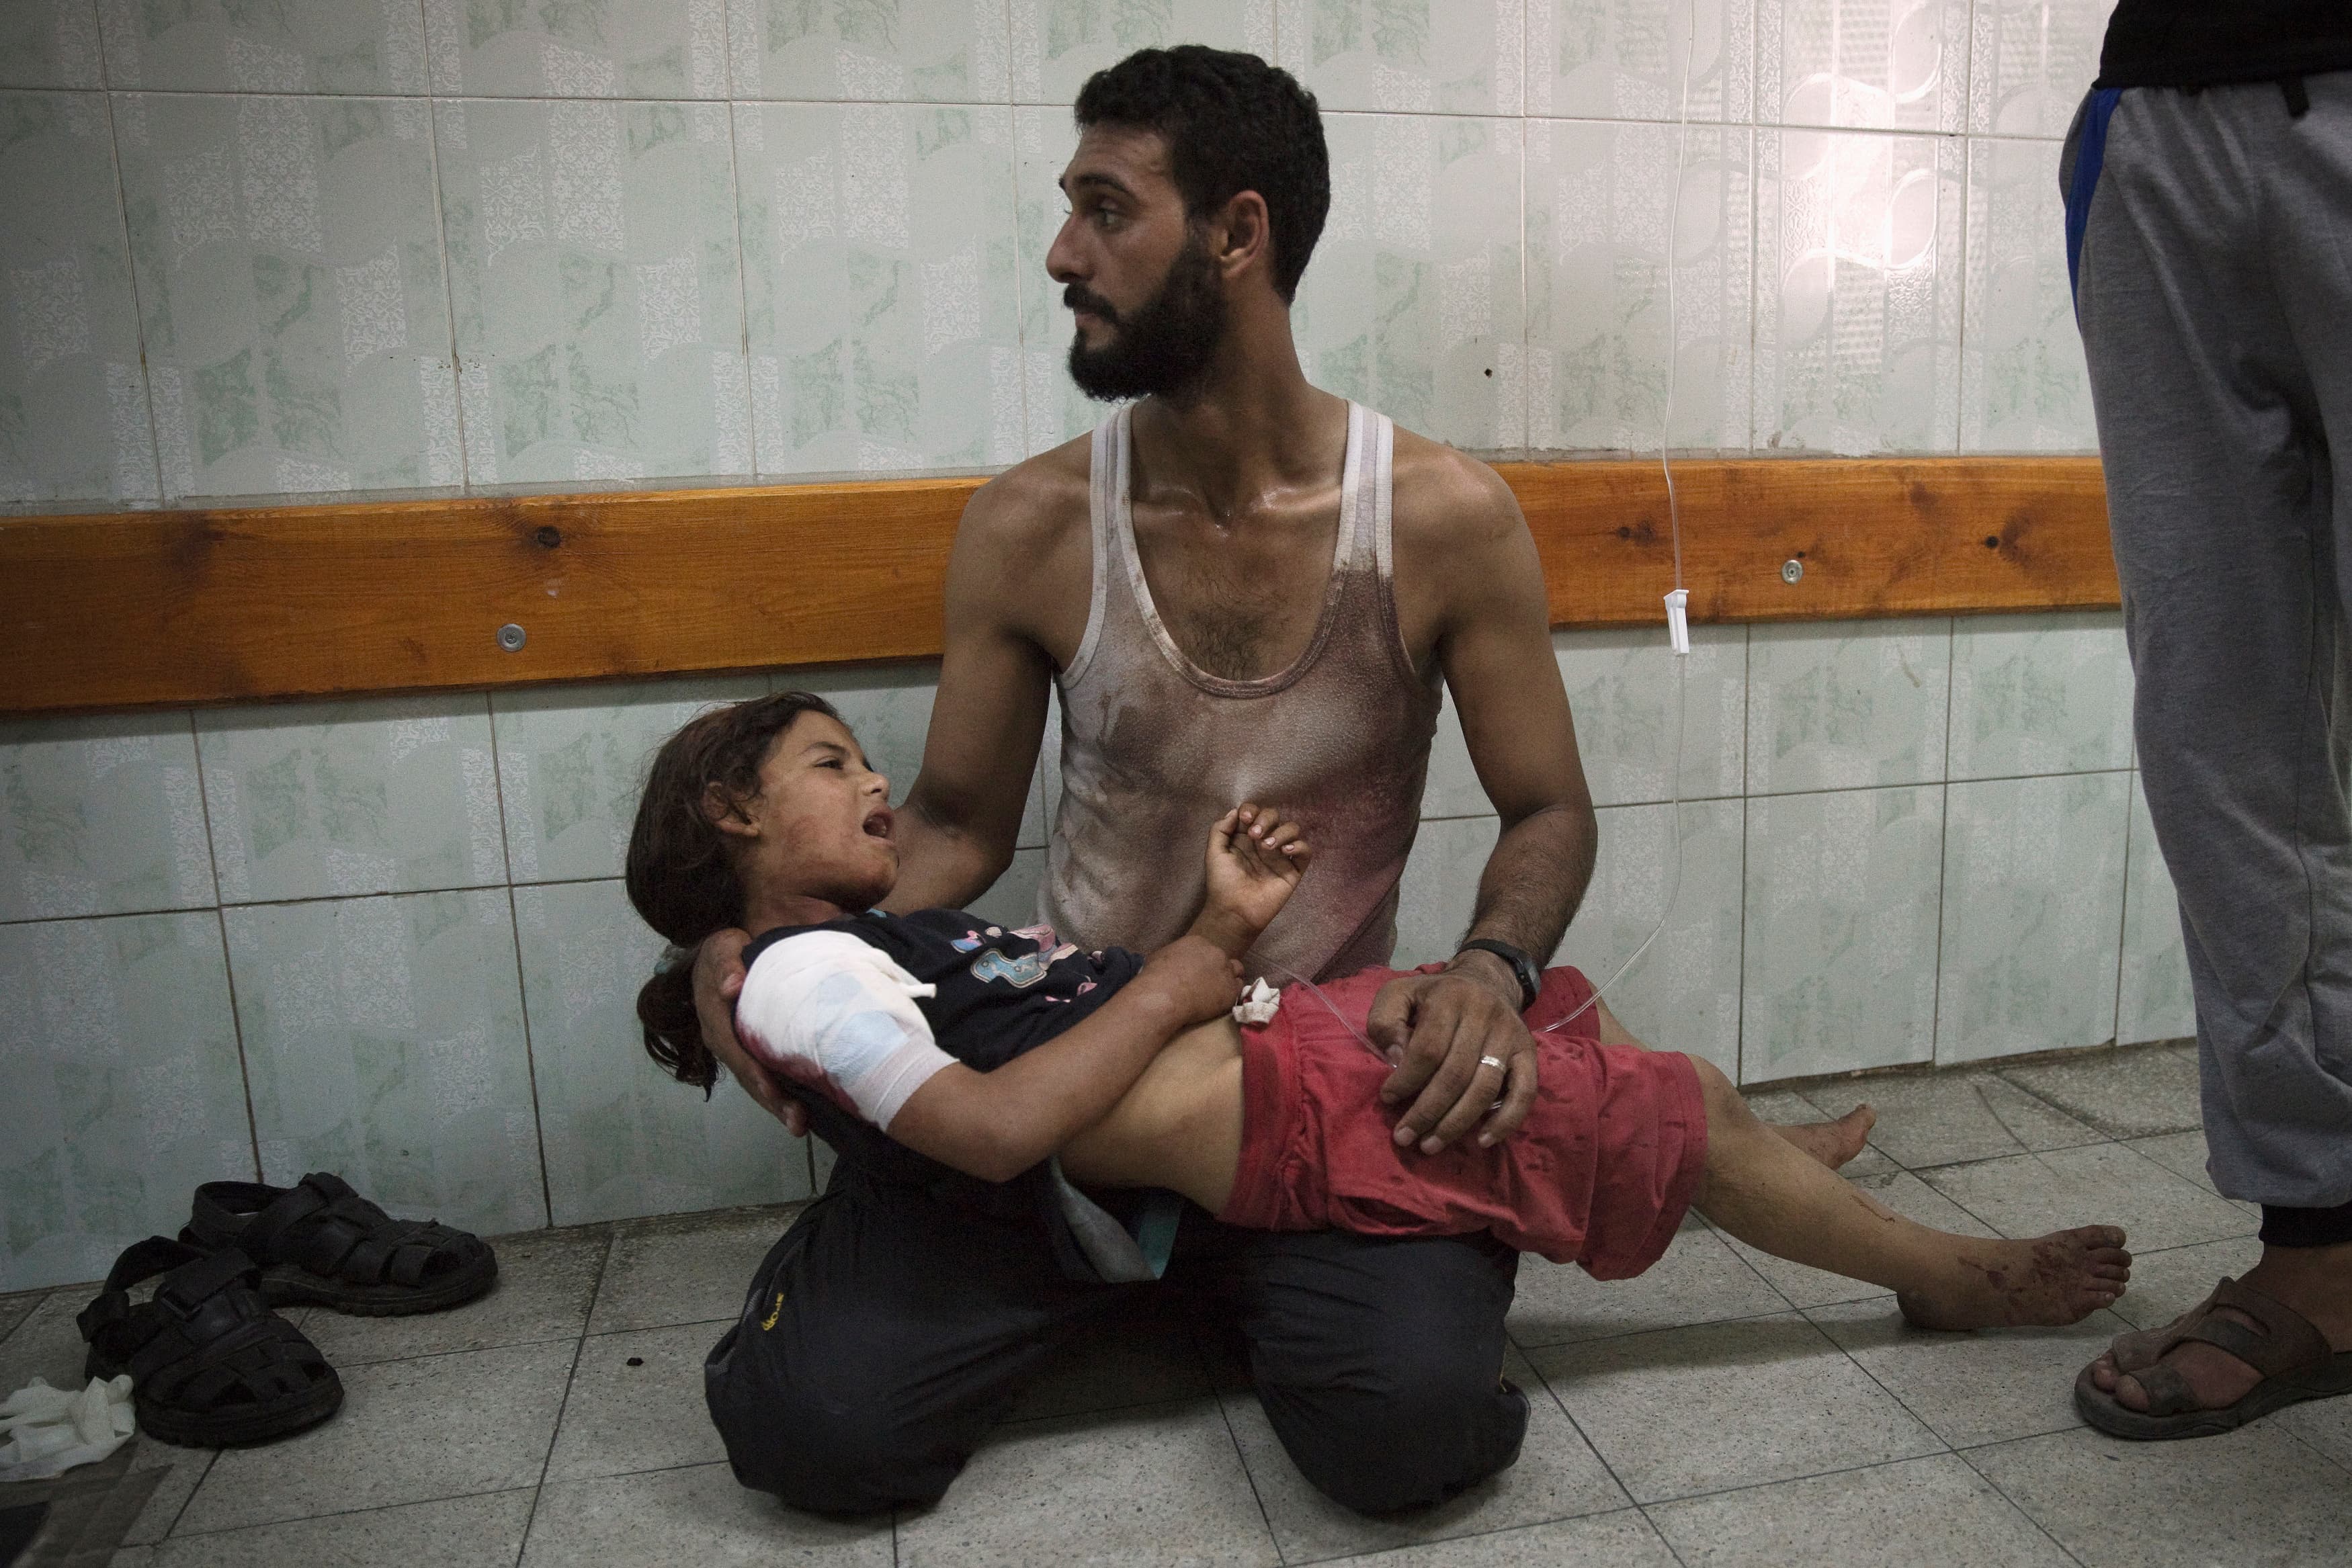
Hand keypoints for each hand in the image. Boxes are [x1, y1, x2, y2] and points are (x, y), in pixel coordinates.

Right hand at [693, 929, 808, 1136]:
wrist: (726, 955)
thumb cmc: (727, 951)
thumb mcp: (723, 948)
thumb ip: (725, 965)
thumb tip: (731, 987)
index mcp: (715, 1020)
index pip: (735, 1052)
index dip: (754, 1074)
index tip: (773, 1093)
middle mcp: (723, 1041)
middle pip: (746, 1076)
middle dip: (770, 1101)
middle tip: (797, 1123)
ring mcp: (736, 1049)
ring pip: (755, 1082)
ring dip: (776, 1105)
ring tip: (801, 1126)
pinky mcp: (750, 1051)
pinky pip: (763, 1075)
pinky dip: (780, 1093)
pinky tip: (803, 1108)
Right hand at [1139, 933, 1248, 1025]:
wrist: (1164, 995)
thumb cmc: (1156, 977)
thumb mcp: (1161, 957)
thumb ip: (1174, 956)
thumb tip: (1172, 962)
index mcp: (1199, 942)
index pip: (1209, 951)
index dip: (1205, 963)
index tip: (1199, 974)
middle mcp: (1216, 953)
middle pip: (1224, 961)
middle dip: (1218, 971)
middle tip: (1208, 985)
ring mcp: (1226, 971)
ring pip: (1236, 973)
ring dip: (1228, 981)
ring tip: (1217, 994)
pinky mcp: (1231, 990)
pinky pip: (1238, 990)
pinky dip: (1230, 995)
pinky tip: (1220, 1003)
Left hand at [1195, 803, 1310, 954]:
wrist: (1233, 912)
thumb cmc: (1222, 884)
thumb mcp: (1214, 852)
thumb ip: (1220, 829)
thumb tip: (1235, 811)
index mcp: (1245, 837)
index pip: (1254, 812)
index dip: (1252, 810)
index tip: (1245, 819)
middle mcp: (1264, 843)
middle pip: (1274, 816)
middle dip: (1266, 819)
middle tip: (1255, 835)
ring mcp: (1280, 856)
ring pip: (1292, 829)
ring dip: (1281, 832)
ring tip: (1268, 846)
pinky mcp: (1293, 871)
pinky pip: (1306, 852)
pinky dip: (1299, 846)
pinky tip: (1285, 852)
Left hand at [1365, 964, 1539, 1151]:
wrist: (1486, 980)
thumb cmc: (1434, 995)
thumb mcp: (1399, 994)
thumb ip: (1386, 1021)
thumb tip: (1395, 1059)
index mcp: (1449, 999)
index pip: (1428, 1049)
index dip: (1406, 1080)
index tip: (1387, 1099)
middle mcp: (1484, 1015)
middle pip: (1455, 1074)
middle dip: (1426, 1112)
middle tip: (1404, 1136)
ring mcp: (1510, 1035)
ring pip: (1484, 1088)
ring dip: (1456, 1124)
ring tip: (1430, 1145)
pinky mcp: (1528, 1053)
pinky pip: (1524, 1092)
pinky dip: (1506, 1121)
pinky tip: (1483, 1141)